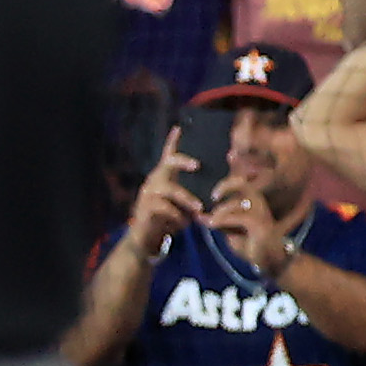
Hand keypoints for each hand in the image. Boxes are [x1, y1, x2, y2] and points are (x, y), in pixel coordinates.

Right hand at [124, 127, 206, 254]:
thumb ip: (195, 192)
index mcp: (164, 175)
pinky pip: (165, 208)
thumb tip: (220, 184)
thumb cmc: (170, 217)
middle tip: (197, 165)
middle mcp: (154, 180)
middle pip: (168, 163)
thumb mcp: (184, 203)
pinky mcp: (145, 208)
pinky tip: (183, 223)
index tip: (180, 128)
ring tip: (200, 208)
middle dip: (183, 161)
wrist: (147, 237)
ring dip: (187, 199)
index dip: (173, 141)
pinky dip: (177, 216)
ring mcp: (148, 193)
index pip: (169, 154)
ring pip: (170, 190)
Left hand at [204, 177, 295, 276]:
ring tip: (208, 221)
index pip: (242, 180)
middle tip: (213, 196)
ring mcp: (261, 213)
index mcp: (252, 200)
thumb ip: (216, 219)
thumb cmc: (250, 243)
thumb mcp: (230, 230)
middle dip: (225, 184)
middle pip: (242, 182)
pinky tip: (211, 225)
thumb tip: (196, 214)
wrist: (269, 260)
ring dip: (219, 210)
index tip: (224, 168)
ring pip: (237, 201)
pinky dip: (220, 220)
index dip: (234, 169)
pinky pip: (237, 216)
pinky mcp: (259, 224)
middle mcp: (258, 203)